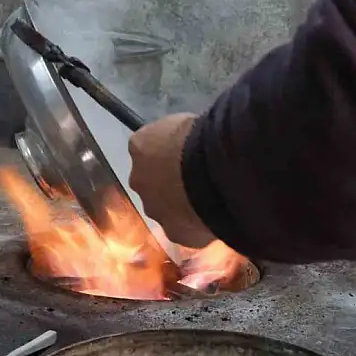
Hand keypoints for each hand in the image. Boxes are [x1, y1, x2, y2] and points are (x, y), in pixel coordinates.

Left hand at [128, 113, 214, 247]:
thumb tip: (188, 144)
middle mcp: (139, 179)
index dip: (167, 154)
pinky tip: (216, 219)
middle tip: (197, 182)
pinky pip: (186, 230)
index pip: (146, 149)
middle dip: (170, 184)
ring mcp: (154, 209)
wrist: (216, 171)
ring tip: (210, 202)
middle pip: (152, 183)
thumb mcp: (187, 123)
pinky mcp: (174, 232)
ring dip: (182, 207)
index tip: (185, 156)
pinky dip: (197, 226)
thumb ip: (179, 138)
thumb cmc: (206, 136)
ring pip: (166, 210)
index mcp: (140, 145)